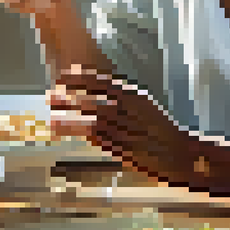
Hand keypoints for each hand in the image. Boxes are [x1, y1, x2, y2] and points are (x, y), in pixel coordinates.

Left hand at [48, 65, 199, 181]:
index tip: (62, 75)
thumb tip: (102, 91)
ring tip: (51, 114)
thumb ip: (123, 98)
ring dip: (68, 115)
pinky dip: (77, 132)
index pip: (102, 81)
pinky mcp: (121, 147)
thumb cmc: (160, 130)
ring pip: (90, 118)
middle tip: (50, 95)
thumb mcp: (143, 105)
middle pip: (92, 99)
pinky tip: (62, 131)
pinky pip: (95, 137)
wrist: (179, 153)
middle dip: (68, 96)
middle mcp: (127, 109)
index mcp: (133, 96)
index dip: (80, 77)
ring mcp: (124, 128)